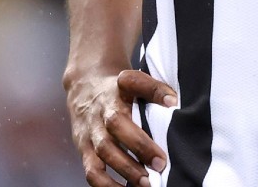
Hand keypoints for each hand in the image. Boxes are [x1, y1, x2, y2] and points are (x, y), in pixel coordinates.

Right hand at [66, 67, 176, 186]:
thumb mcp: (133, 81)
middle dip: (140, 145)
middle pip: (116, 123)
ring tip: (147, 183)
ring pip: (104, 150)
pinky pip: (92, 171)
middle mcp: (102, 108)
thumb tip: (174, 102)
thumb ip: (153, 88)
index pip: (134, 81)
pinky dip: (107, 186)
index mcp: (118, 87)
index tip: (171, 101)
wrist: (83, 89)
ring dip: (126, 169)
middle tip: (161, 163)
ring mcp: (91, 130)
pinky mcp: (84, 149)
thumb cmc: (117, 91)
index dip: (153, 89)